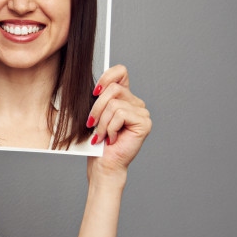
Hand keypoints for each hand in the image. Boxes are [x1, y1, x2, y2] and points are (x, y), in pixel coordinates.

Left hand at [85, 65, 150, 181]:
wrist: (103, 164)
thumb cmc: (96, 143)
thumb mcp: (93, 115)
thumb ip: (96, 98)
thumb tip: (91, 85)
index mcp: (123, 98)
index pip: (120, 72)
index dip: (107, 76)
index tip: (94, 91)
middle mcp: (135, 103)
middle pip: (114, 88)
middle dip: (97, 108)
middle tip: (92, 124)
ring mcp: (142, 112)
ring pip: (114, 103)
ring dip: (102, 122)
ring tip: (101, 136)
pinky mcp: (144, 122)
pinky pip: (120, 114)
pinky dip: (109, 128)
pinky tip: (111, 139)